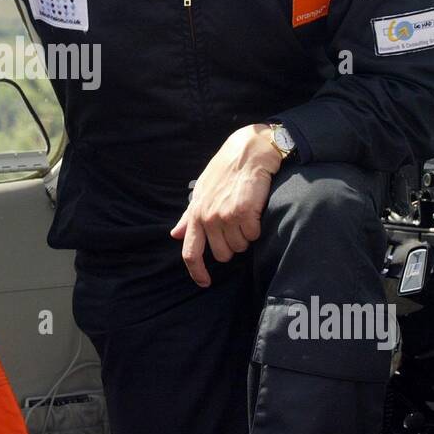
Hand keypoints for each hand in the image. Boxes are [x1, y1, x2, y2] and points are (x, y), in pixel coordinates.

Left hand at [170, 124, 283, 286]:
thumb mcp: (202, 191)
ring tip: (246, 214)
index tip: (205, 283)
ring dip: (246, 235)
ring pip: (240, 247)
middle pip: (223, 255)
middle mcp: (208, 217)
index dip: (197, 272)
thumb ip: (190, 216)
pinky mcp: (244, 212)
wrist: (248, 151)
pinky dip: (257, 227)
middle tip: (238, 225)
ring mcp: (225, 215)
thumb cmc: (225, 171)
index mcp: (196, 214)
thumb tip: (176, 234)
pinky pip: (254, 235)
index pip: (190, 252)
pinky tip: (256, 210)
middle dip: (233, 245)